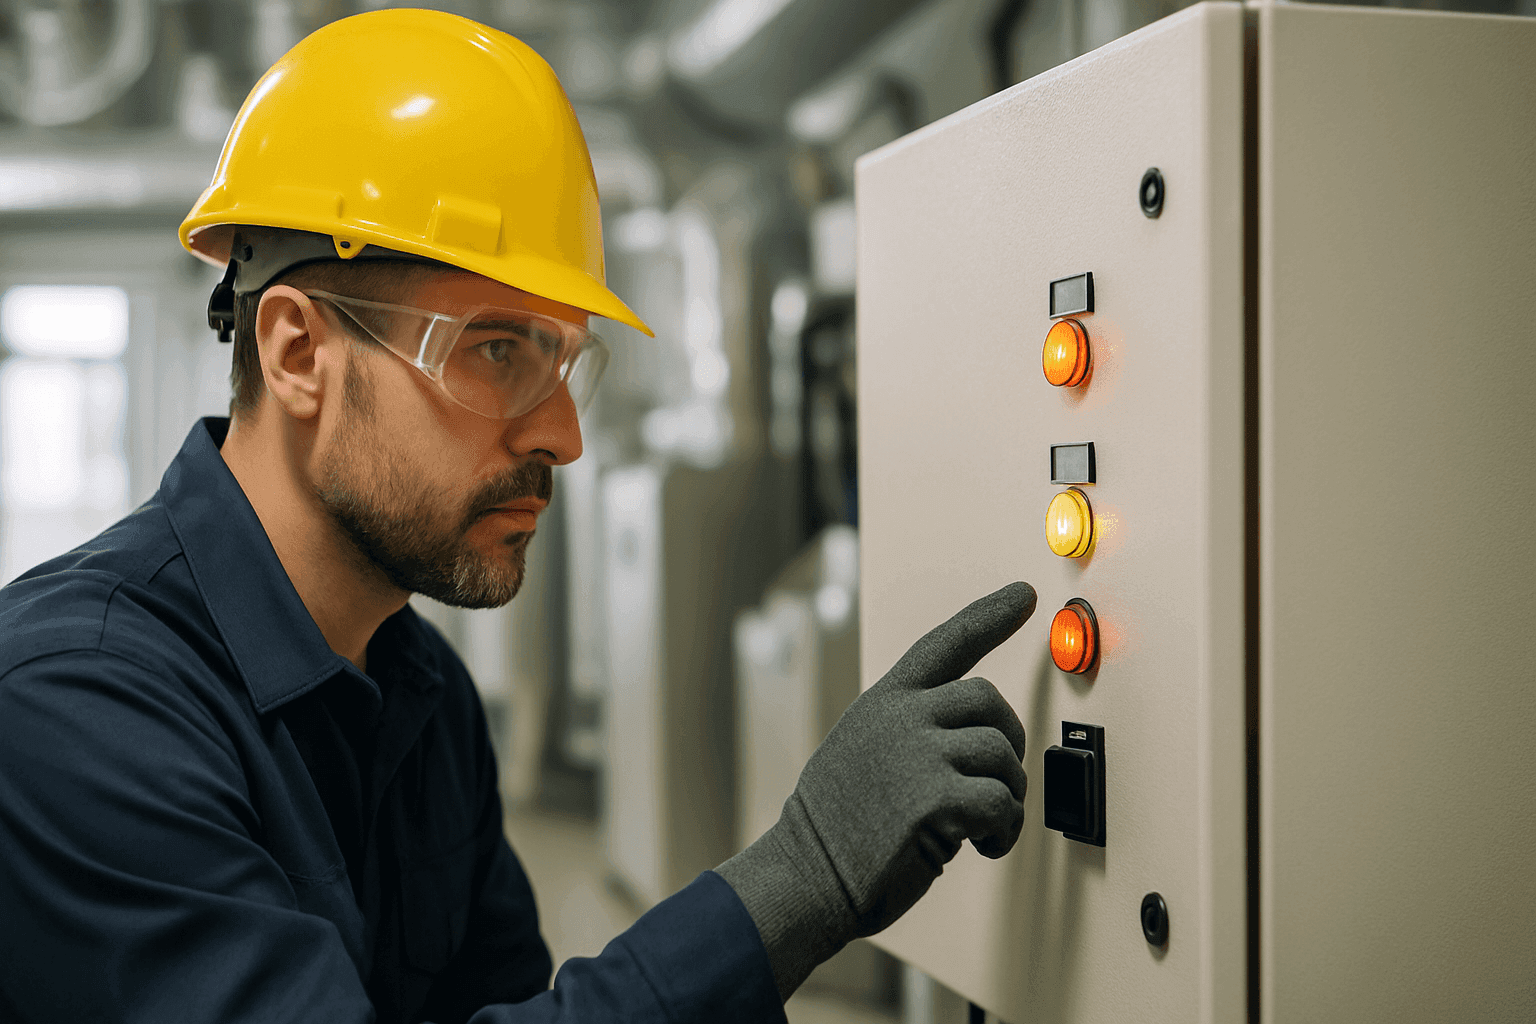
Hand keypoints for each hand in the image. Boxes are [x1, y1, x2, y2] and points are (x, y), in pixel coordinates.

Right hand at [716, 581, 1035, 998]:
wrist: (805, 876)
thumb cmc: (836, 828)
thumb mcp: (861, 752)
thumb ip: (908, 731)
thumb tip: (970, 740)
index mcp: (883, 702)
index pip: (944, 643)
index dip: (988, 617)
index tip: (1022, 595)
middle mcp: (899, 716)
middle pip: (989, 702)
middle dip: (1008, 742)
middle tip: (999, 783)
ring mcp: (917, 752)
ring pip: (1002, 755)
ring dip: (1008, 796)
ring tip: (984, 826)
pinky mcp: (935, 796)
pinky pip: (1003, 802)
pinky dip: (1005, 831)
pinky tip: (982, 846)